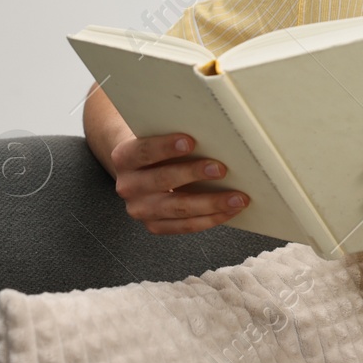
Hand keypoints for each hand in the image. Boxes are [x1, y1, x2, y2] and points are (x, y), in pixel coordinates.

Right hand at [108, 132, 250, 234]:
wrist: (138, 168)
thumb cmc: (157, 148)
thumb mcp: (158, 136)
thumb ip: (177, 137)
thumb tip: (215, 136)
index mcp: (125, 157)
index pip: (144, 151)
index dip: (165, 147)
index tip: (190, 141)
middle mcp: (128, 185)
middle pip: (162, 180)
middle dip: (194, 174)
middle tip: (221, 169)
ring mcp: (140, 209)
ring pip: (177, 208)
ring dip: (211, 204)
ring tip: (237, 197)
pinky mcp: (154, 225)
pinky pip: (184, 226)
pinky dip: (210, 219)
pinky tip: (229, 211)